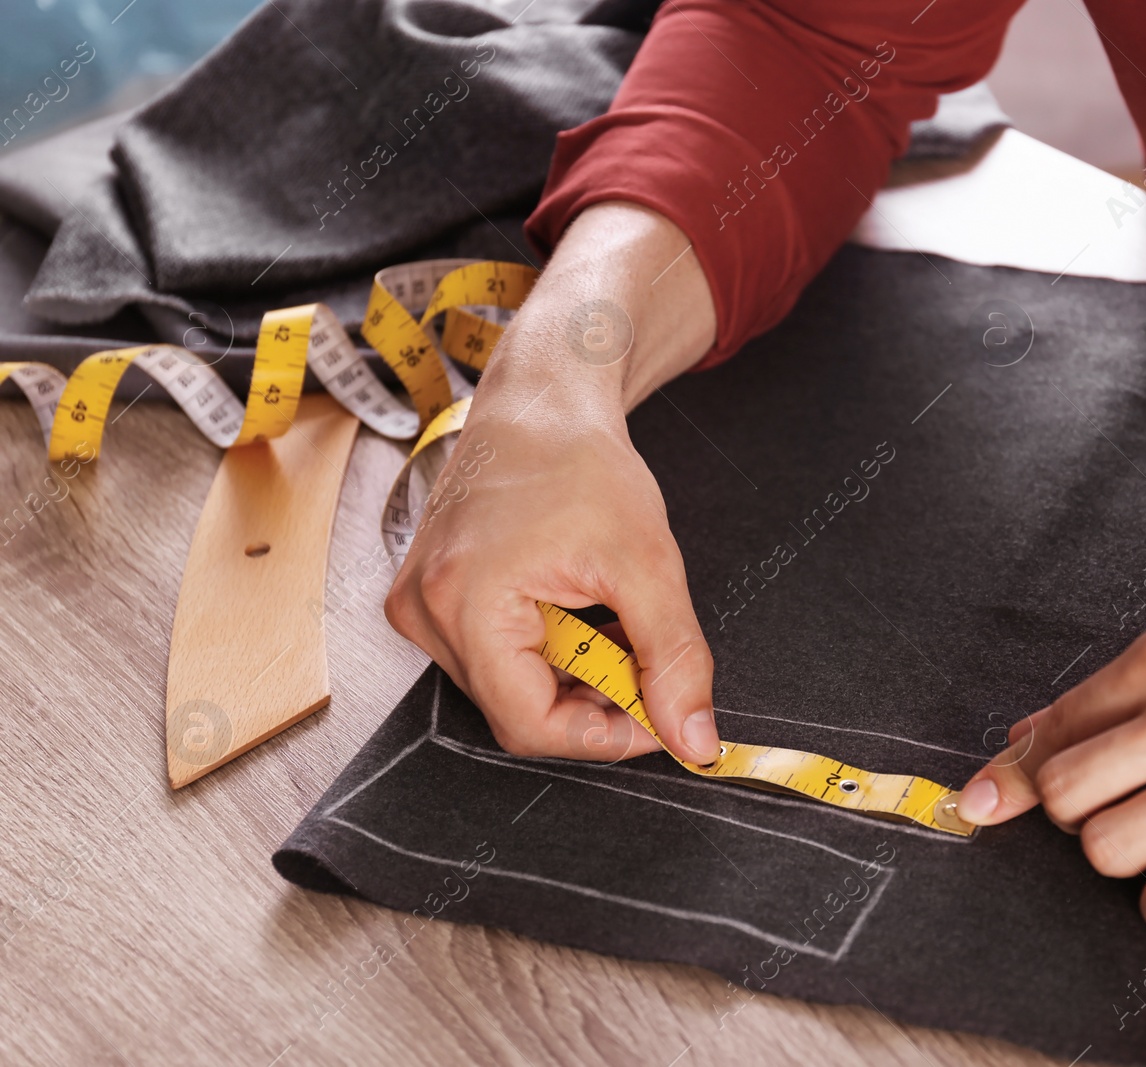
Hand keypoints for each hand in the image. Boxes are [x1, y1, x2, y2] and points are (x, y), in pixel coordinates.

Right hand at [385, 203, 720, 763]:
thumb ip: (674, 659)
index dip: (606, 736)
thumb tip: (694, 741)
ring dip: (571, 675)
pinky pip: (492, 658)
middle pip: (518, 710)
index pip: (532, 726)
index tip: (661, 718)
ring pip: (508, 688)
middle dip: (593, 699)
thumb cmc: (581, 462)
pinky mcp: (427, 598)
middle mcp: (424, 613)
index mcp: (466, 604)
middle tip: (645, 659)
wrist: (539, 401)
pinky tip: (575, 610)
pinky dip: (545, 651)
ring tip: (608, 618)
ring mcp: (418, 606)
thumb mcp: (647, 562)